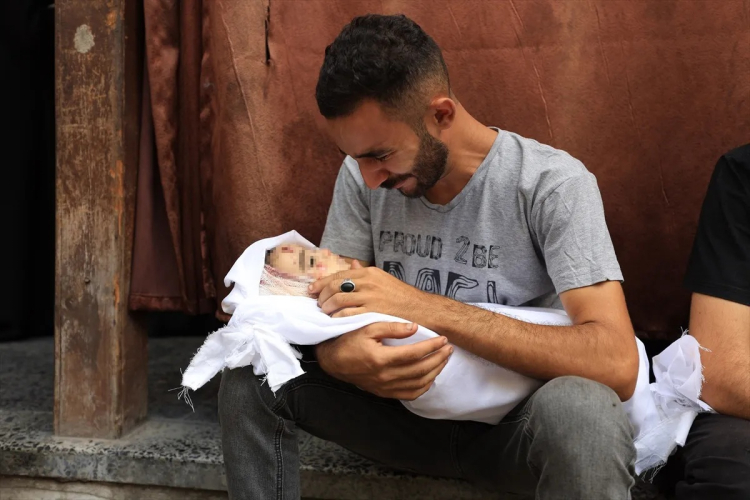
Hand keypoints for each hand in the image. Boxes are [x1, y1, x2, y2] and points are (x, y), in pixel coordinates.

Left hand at [309, 260, 427, 319]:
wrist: (423, 310)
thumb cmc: (402, 297)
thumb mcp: (383, 279)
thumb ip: (364, 273)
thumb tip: (350, 264)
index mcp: (370, 273)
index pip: (338, 275)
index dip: (321, 283)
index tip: (312, 290)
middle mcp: (368, 283)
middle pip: (335, 288)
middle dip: (322, 297)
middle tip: (319, 305)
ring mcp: (370, 298)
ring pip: (338, 301)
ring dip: (328, 308)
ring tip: (326, 314)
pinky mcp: (372, 313)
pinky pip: (347, 315)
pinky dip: (337, 318)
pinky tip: (335, 322)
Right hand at [315, 321, 452, 399]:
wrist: (333, 360)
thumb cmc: (349, 340)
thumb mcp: (367, 327)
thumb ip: (392, 327)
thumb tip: (414, 327)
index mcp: (381, 358)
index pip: (415, 353)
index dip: (432, 346)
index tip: (443, 339)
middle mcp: (385, 376)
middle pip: (421, 370)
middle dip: (438, 359)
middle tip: (448, 348)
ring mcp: (385, 387)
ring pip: (418, 384)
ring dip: (435, 372)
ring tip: (443, 360)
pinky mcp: (384, 392)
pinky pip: (409, 394)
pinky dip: (424, 386)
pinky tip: (431, 376)